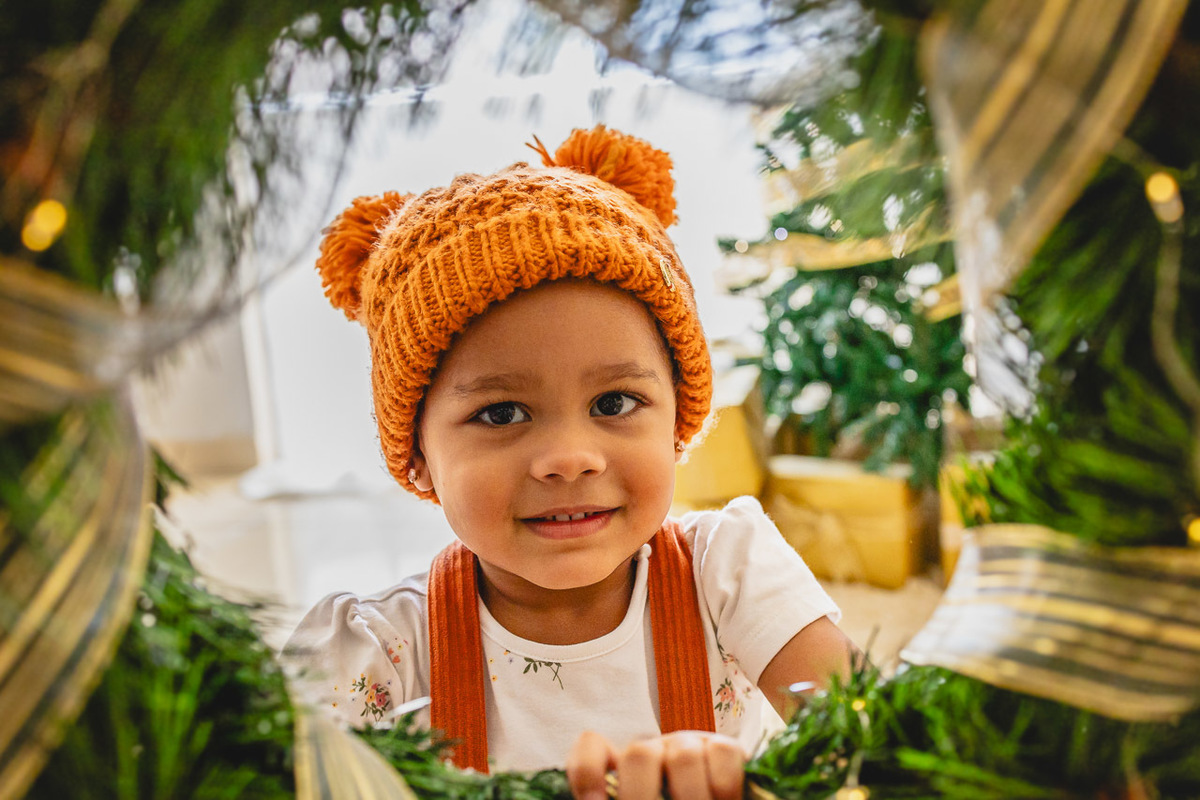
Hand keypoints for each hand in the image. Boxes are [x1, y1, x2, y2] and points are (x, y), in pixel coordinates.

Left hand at [566, 730, 745, 799]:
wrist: (713, 799)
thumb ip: (630, 797)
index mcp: (624, 769)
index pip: (592, 747)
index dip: (587, 773)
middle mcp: (654, 751)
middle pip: (640, 753)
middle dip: (641, 796)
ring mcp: (689, 745)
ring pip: (683, 755)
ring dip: (690, 796)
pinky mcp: (724, 748)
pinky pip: (722, 752)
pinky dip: (724, 784)